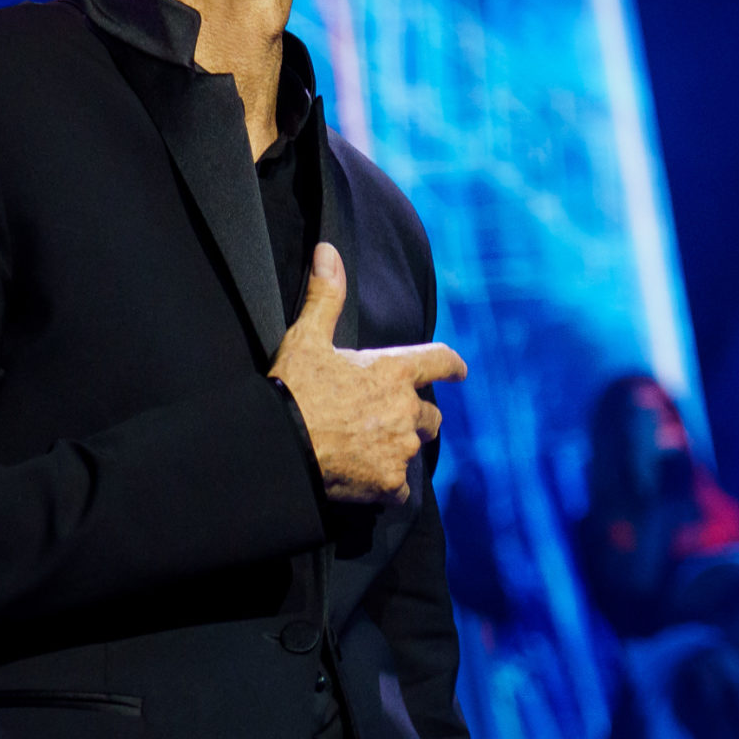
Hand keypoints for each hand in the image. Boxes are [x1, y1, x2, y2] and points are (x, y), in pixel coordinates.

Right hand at [268, 244, 466, 503]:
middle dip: (415, 417)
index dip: (451, 365)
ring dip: (399, 448)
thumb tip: (328, 250)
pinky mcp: (390, 484)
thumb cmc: (292, 390)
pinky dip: (386, 485)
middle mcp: (406, 409)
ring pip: (414, 449)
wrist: (277, 448)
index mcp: (393, 371)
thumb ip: (326, 296)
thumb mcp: (306, 338)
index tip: (460, 371)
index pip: (441, 361)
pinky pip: (400, 488)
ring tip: (369, 450)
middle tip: (385, 420)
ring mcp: (401, 448)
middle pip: (431, 416)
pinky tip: (364, 481)